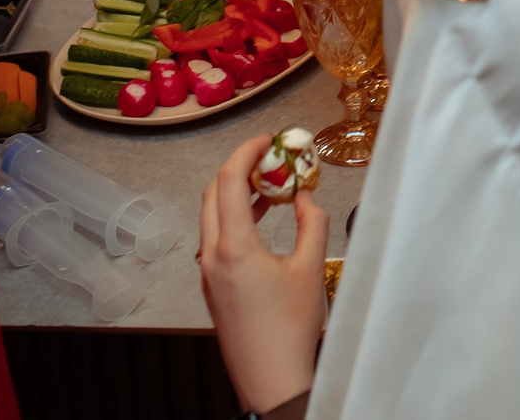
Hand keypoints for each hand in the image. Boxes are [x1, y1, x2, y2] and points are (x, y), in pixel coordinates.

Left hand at [197, 134, 327, 415]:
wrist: (270, 378)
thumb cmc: (290, 331)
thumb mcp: (311, 269)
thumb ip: (311, 223)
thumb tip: (304, 197)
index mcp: (234, 248)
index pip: (227, 181)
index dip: (246, 152)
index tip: (267, 141)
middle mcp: (213, 257)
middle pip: (212, 193)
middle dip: (238, 169)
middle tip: (268, 159)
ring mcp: (209, 273)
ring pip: (212, 216)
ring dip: (235, 194)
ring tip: (270, 187)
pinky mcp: (213, 287)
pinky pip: (216, 238)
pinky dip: (234, 218)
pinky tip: (260, 221)